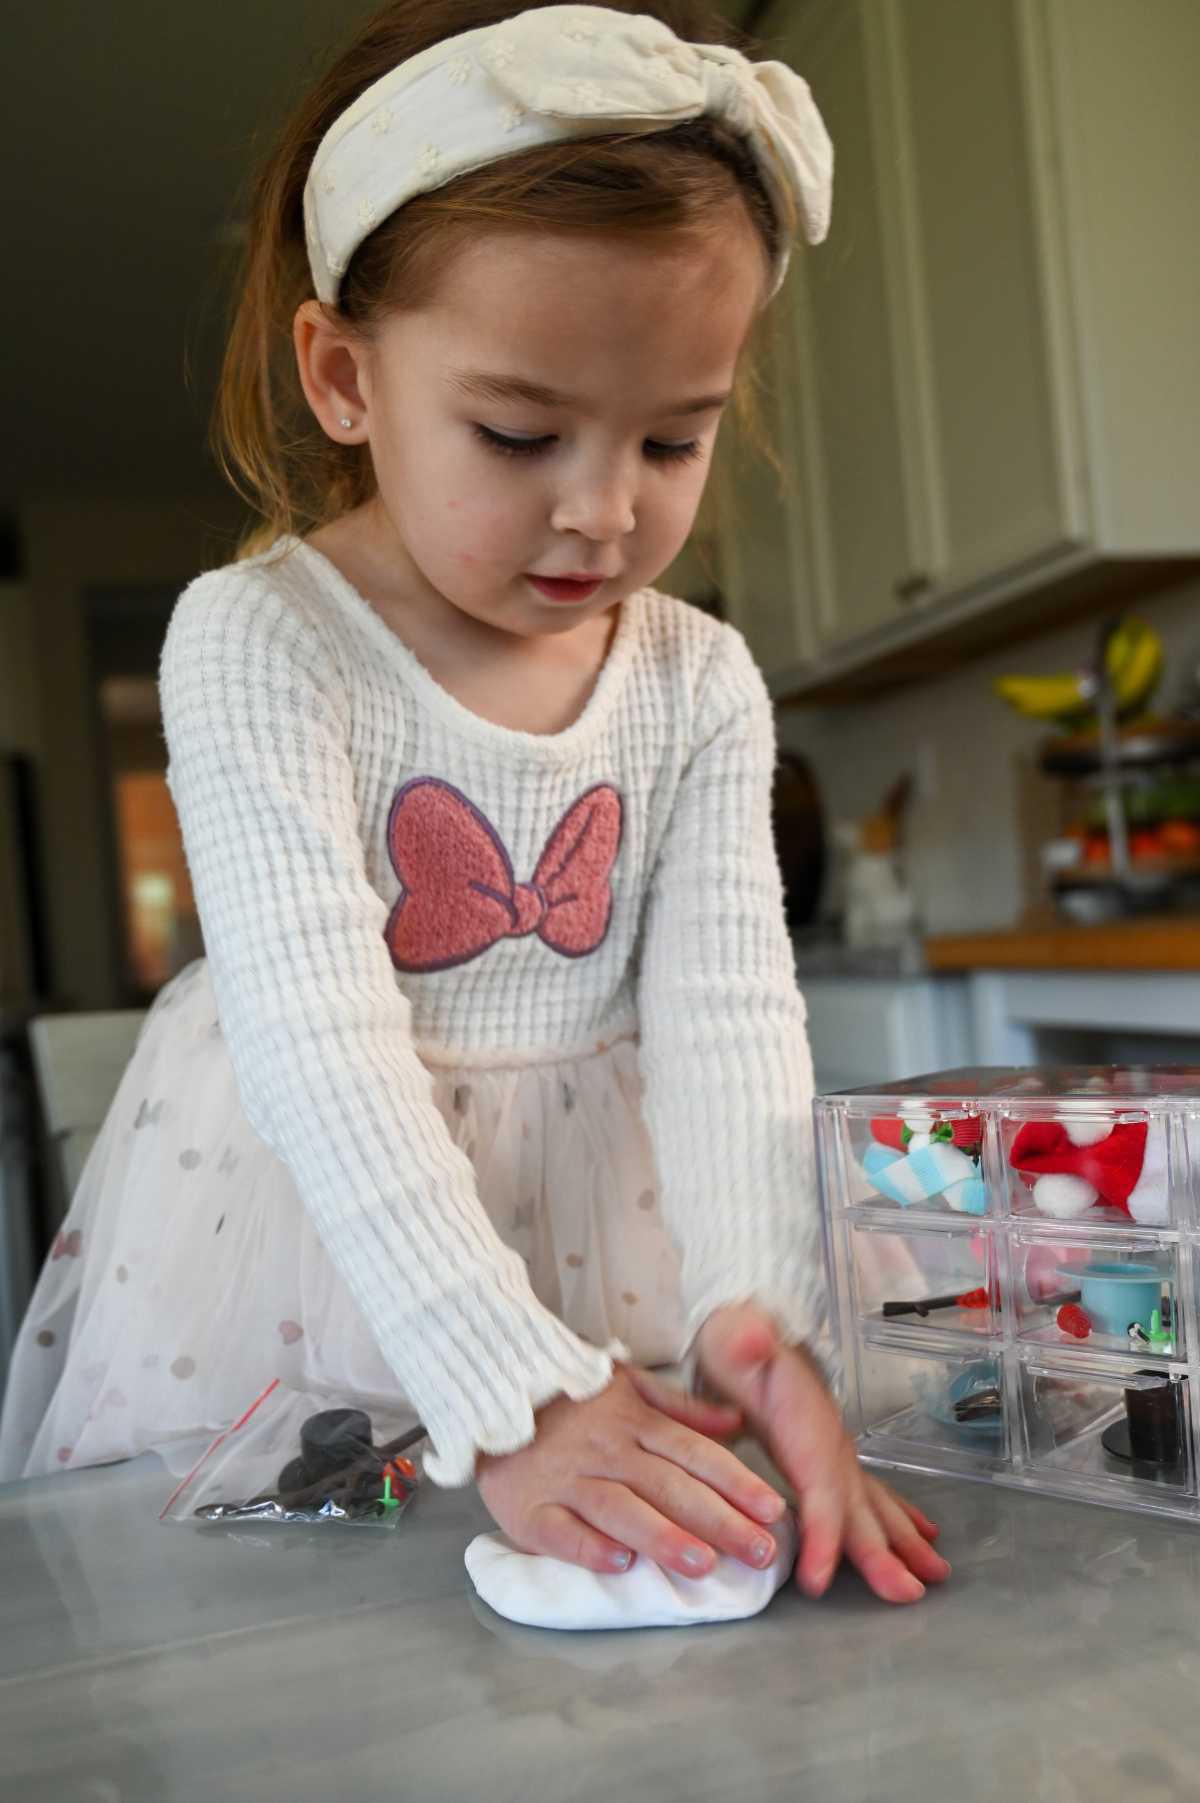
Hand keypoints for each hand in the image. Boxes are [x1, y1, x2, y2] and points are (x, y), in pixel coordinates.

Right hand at [476, 1364, 789, 1578]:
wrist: (490, 1391)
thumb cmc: (567, 1396)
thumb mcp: (627, 1384)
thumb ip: (683, 1408)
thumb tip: (736, 1422)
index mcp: (633, 1421)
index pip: (694, 1453)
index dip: (735, 1481)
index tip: (772, 1508)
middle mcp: (606, 1450)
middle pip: (668, 1486)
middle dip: (718, 1520)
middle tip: (760, 1550)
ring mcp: (567, 1479)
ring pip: (621, 1508)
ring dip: (664, 1536)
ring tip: (704, 1564)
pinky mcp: (530, 1508)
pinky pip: (561, 1530)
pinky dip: (589, 1547)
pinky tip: (619, 1564)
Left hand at [695, 1303, 951, 1604]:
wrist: (742, 1329)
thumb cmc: (731, 1340)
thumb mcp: (729, 1336)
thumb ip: (742, 1340)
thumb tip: (752, 1339)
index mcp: (803, 1424)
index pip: (818, 1486)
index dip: (822, 1532)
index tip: (817, 1579)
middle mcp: (829, 1441)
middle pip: (855, 1505)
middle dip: (881, 1553)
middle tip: (907, 1594)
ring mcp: (834, 1450)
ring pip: (871, 1504)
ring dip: (902, 1543)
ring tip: (934, 1577)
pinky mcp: (829, 1456)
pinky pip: (870, 1493)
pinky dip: (898, 1518)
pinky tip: (923, 1538)